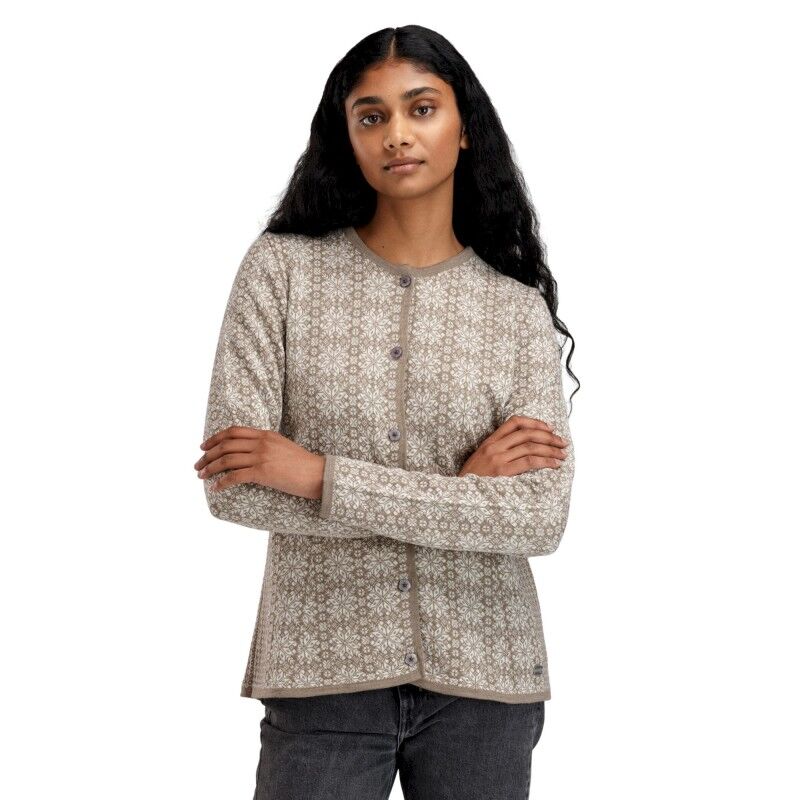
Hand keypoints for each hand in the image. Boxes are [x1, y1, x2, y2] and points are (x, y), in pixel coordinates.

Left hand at [194, 426, 324, 499]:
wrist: (318, 474)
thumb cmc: (303, 465)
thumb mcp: (283, 447)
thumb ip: (266, 445)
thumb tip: (248, 452)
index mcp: (266, 434)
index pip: (233, 431)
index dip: (215, 438)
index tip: (204, 446)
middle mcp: (262, 443)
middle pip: (226, 444)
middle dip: (207, 455)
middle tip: (198, 465)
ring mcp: (262, 456)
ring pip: (227, 460)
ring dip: (211, 468)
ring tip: (202, 476)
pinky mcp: (263, 472)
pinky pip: (235, 476)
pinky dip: (222, 483)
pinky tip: (216, 489)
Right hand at [457, 415, 568, 477]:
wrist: (458, 495)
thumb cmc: (472, 481)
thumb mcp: (481, 459)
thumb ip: (498, 451)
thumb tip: (524, 449)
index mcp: (489, 441)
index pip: (514, 422)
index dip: (535, 422)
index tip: (549, 428)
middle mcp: (494, 447)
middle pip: (527, 433)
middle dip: (549, 436)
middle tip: (562, 442)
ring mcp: (497, 459)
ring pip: (530, 447)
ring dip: (551, 450)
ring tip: (562, 454)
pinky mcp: (502, 472)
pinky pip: (529, 462)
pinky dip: (545, 462)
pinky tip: (554, 464)